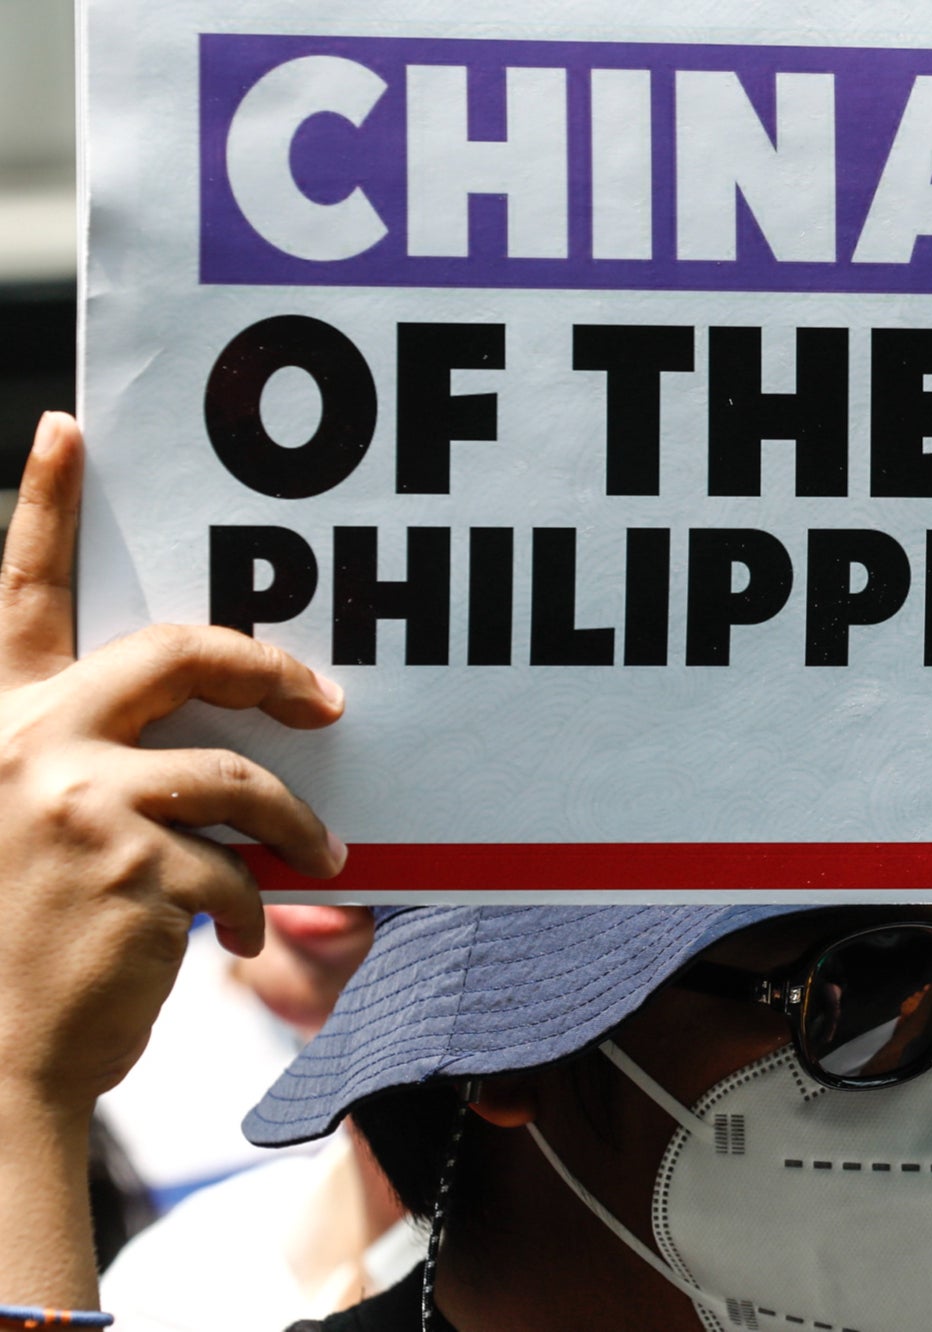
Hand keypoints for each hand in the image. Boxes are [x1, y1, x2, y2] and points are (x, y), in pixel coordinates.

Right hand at [0, 413, 346, 1114]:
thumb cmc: (22, 945)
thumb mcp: (27, 831)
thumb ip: (94, 763)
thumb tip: (215, 734)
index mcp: (0, 727)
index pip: (24, 597)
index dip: (46, 510)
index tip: (68, 433)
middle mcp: (29, 745)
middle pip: (179, 651)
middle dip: (270, 667)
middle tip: (325, 702)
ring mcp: (75, 799)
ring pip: (238, 773)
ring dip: (297, 823)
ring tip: (325, 857)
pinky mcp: (132, 861)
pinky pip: (241, 863)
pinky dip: (262, 903)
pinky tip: (249, 941)